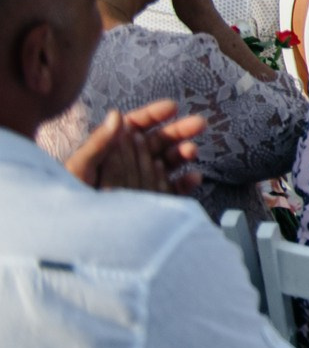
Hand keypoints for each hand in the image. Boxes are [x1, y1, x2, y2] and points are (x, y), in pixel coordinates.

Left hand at [65, 99, 205, 194]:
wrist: (78, 240)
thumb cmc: (70, 200)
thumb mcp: (79, 169)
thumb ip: (98, 143)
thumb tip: (117, 114)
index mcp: (111, 151)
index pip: (135, 126)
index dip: (153, 115)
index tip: (172, 107)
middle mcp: (130, 165)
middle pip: (158, 142)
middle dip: (178, 131)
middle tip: (199, 123)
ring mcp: (143, 183)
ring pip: (169, 163)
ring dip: (182, 154)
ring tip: (192, 151)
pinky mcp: (153, 202)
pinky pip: (173, 190)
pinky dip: (185, 184)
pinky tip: (194, 177)